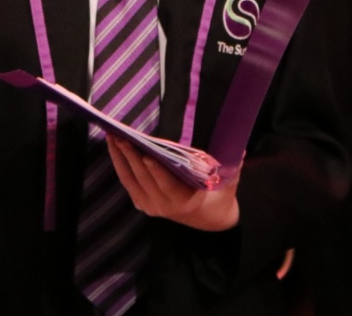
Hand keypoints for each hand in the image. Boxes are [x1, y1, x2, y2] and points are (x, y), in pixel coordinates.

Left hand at [107, 137, 239, 232]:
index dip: (156, 171)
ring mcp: (150, 206)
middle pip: (144, 179)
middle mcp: (164, 206)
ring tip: (111, 134)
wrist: (209, 218)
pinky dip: (119, 163)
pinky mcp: (141, 202)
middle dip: (131, 156)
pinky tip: (114, 146)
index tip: (146, 154)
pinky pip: (127, 181)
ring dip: (119, 157)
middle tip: (121, 134)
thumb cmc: (219, 192)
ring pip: (130, 179)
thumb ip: (232, 164)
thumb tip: (239, 146)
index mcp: (185, 201)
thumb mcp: (229, 180)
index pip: (168, 185)